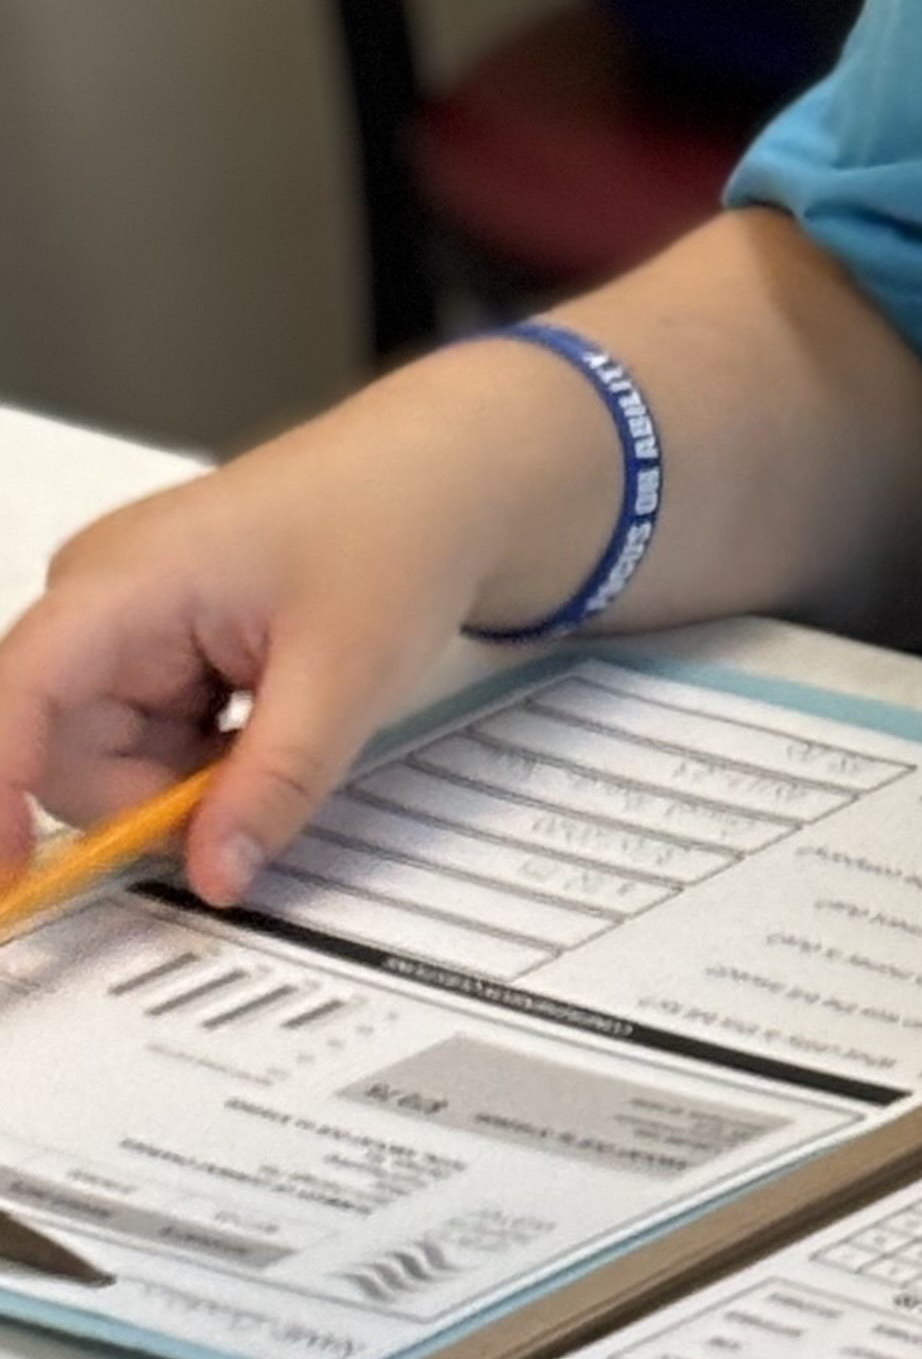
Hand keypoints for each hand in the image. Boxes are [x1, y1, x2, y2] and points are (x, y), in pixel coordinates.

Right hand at [0, 348, 612, 908]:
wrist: (441, 477)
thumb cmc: (394, 530)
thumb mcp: (347, 675)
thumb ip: (273, 784)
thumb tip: (216, 876)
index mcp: (124, 579)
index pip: (20, 694)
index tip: (12, 881)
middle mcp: (101, 595)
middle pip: (64, 750)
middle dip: (151, 795)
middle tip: (260, 772)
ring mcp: (123, 620)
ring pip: (108, 757)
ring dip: (187, 775)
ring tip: (282, 714)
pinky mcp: (152, 643)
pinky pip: (144, 737)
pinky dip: (202, 753)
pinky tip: (264, 708)